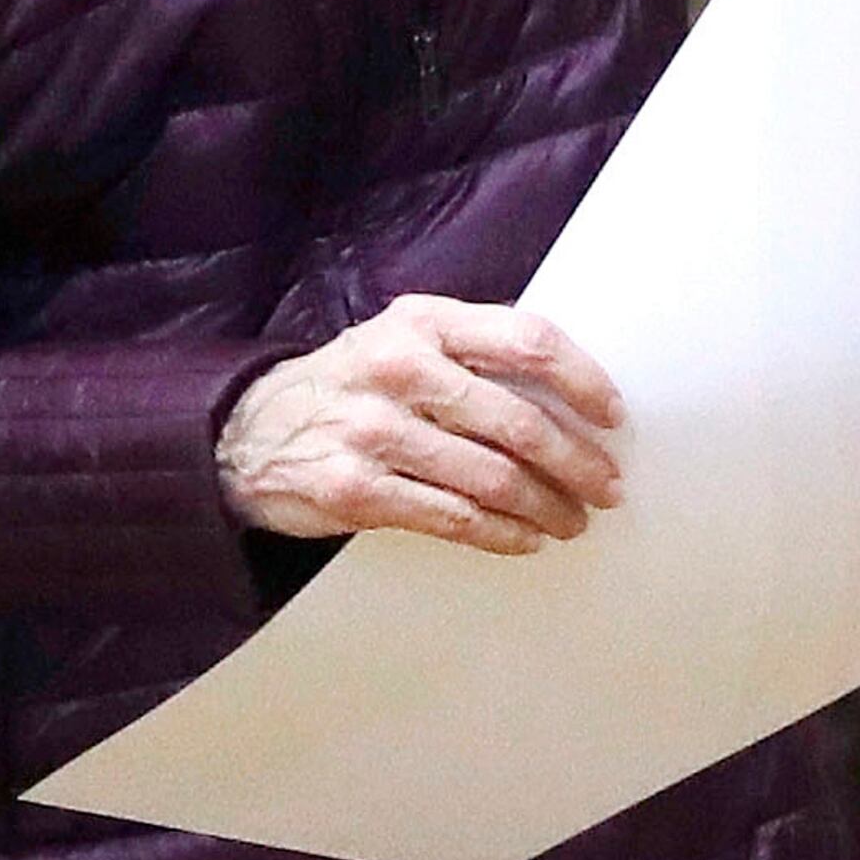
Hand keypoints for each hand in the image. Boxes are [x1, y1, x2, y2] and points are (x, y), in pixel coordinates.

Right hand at [216, 295, 628, 554]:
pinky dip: (502, 534)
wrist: (247, 432)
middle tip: (607, 486)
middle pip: (517, 420)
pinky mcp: (357, 491)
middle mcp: (399, 370)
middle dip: (576, 460)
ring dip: (547, 506)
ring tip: (574, 520)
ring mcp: (374, 432)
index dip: (581, 380)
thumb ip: (473, 352)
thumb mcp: (404, 339)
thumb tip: (571, 398)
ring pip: (491, 477)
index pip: (526, 339)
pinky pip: (452, 519)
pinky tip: (527, 538)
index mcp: (423, 321)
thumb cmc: (353, 383)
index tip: (612, 415)